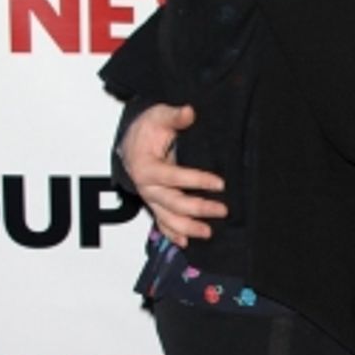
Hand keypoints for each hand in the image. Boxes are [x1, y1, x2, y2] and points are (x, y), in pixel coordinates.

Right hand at [121, 103, 226, 247]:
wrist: (132, 142)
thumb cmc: (147, 129)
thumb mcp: (158, 115)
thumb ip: (174, 116)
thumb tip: (189, 112)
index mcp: (146, 166)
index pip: (173, 177)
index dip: (196, 181)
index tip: (219, 183)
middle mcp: (146, 187)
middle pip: (173, 202)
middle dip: (198, 208)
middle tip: (222, 210)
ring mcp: (150, 198)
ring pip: (168, 218)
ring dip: (188, 228)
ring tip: (207, 233)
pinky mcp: (155, 204)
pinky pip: (163, 223)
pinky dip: (173, 234)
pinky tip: (186, 242)